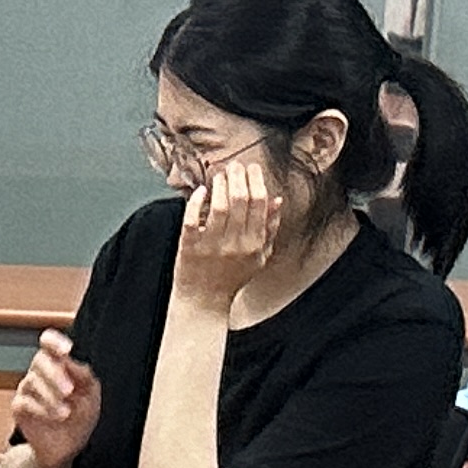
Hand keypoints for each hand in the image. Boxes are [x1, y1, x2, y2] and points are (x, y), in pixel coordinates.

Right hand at [9, 329, 100, 467]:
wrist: (68, 446)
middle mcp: (40, 372)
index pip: (48, 342)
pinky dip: (42, 410)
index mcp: (59, 364)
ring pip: (32, 382)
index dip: (54, 342)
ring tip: (66, 413)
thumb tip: (70, 360)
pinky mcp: (19, 407)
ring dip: (51, 397)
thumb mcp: (91, 394)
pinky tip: (56, 417)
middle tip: (69, 391)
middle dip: (55, 375)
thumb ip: (83, 375)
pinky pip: (25, 402)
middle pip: (40, 360)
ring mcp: (27, 389)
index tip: (66, 350)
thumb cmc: (81, 416)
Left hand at [170, 157, 281, 311]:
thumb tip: (277, 200)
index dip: (256, 180)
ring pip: (219, 207)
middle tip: (234, 166)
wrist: (204, 301)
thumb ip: (269, 229)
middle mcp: (235, 243)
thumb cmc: (232, 277)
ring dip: (220, 186)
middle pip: (240, 200)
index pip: (259, 202)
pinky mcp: (190, 248)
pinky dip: (196, 202)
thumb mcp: (259, 256)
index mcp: (255, 243)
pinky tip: (201, 191)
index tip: (251, 168)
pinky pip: (192, 219)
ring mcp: (212, 246)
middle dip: (238, 177)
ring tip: (219, 176)